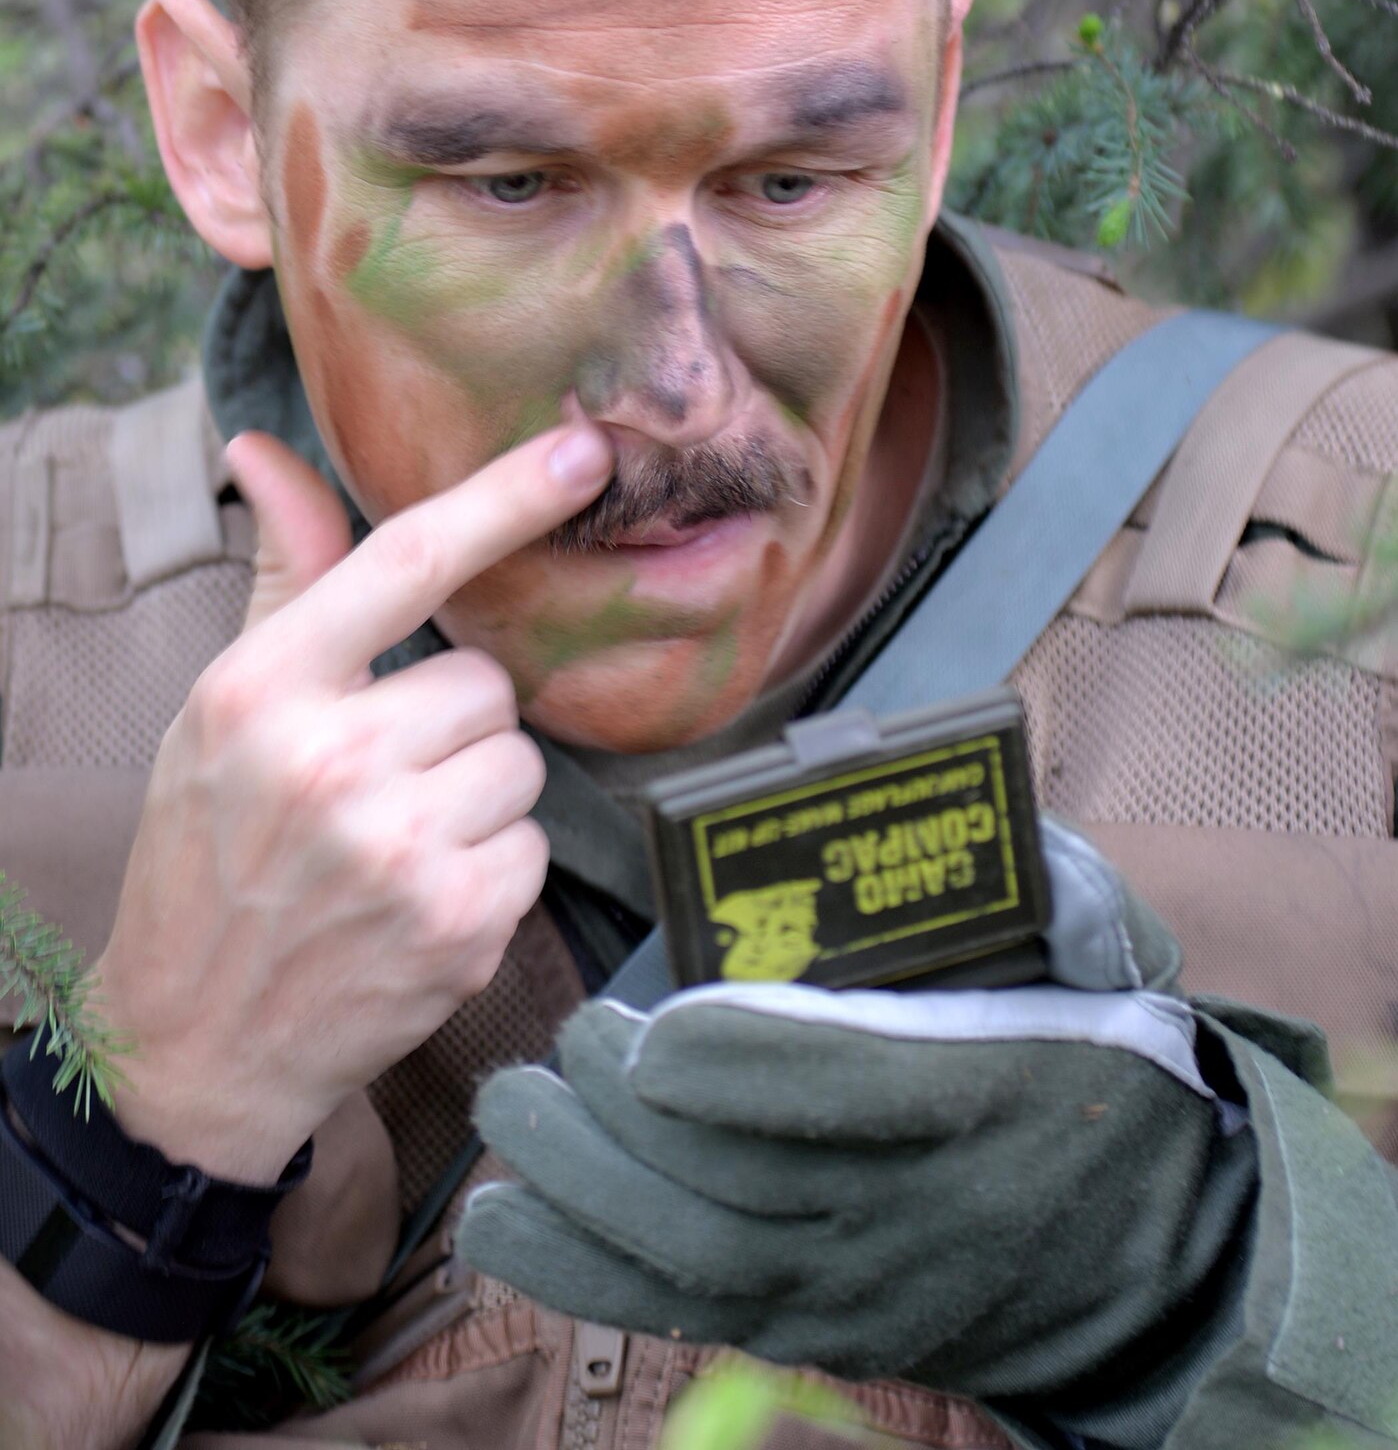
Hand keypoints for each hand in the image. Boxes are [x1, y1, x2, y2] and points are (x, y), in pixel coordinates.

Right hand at [92, 420, 613, 1182]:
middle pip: (486, 681)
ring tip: (395, 843)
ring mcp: (397, 849)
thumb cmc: (209, 854)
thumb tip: (264, 450)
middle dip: (453, 724)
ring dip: (477, 797)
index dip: (505, 496)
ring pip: (519, 761)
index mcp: (260, 689)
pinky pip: (531, 846)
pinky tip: (419, 899)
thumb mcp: (222, 712)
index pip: (405, 559)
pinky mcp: (456, 925)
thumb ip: (280, 580)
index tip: (584, 448)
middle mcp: (329, 761)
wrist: (195, 1043)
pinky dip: (491, 870)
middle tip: (383, 778)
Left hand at [462, 822, 1259, 1403]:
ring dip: (587, 1190)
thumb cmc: (1108, 1084)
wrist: (1148, 1260)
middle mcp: (914, 1212)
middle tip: (572, 1044)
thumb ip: (1068, 899)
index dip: (750, 1066)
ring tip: (513, 1111)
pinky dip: (580, 1275)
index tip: (658, 1024)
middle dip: (638, 1121)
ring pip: (701, 1255)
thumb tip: (1004, 834)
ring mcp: (859, 1286)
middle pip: (752, 1184)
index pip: (858, 1093)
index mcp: (990, 1101)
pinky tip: (498, 1224)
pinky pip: (685, 1313)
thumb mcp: (1119, 976)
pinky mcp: (816, 1324)